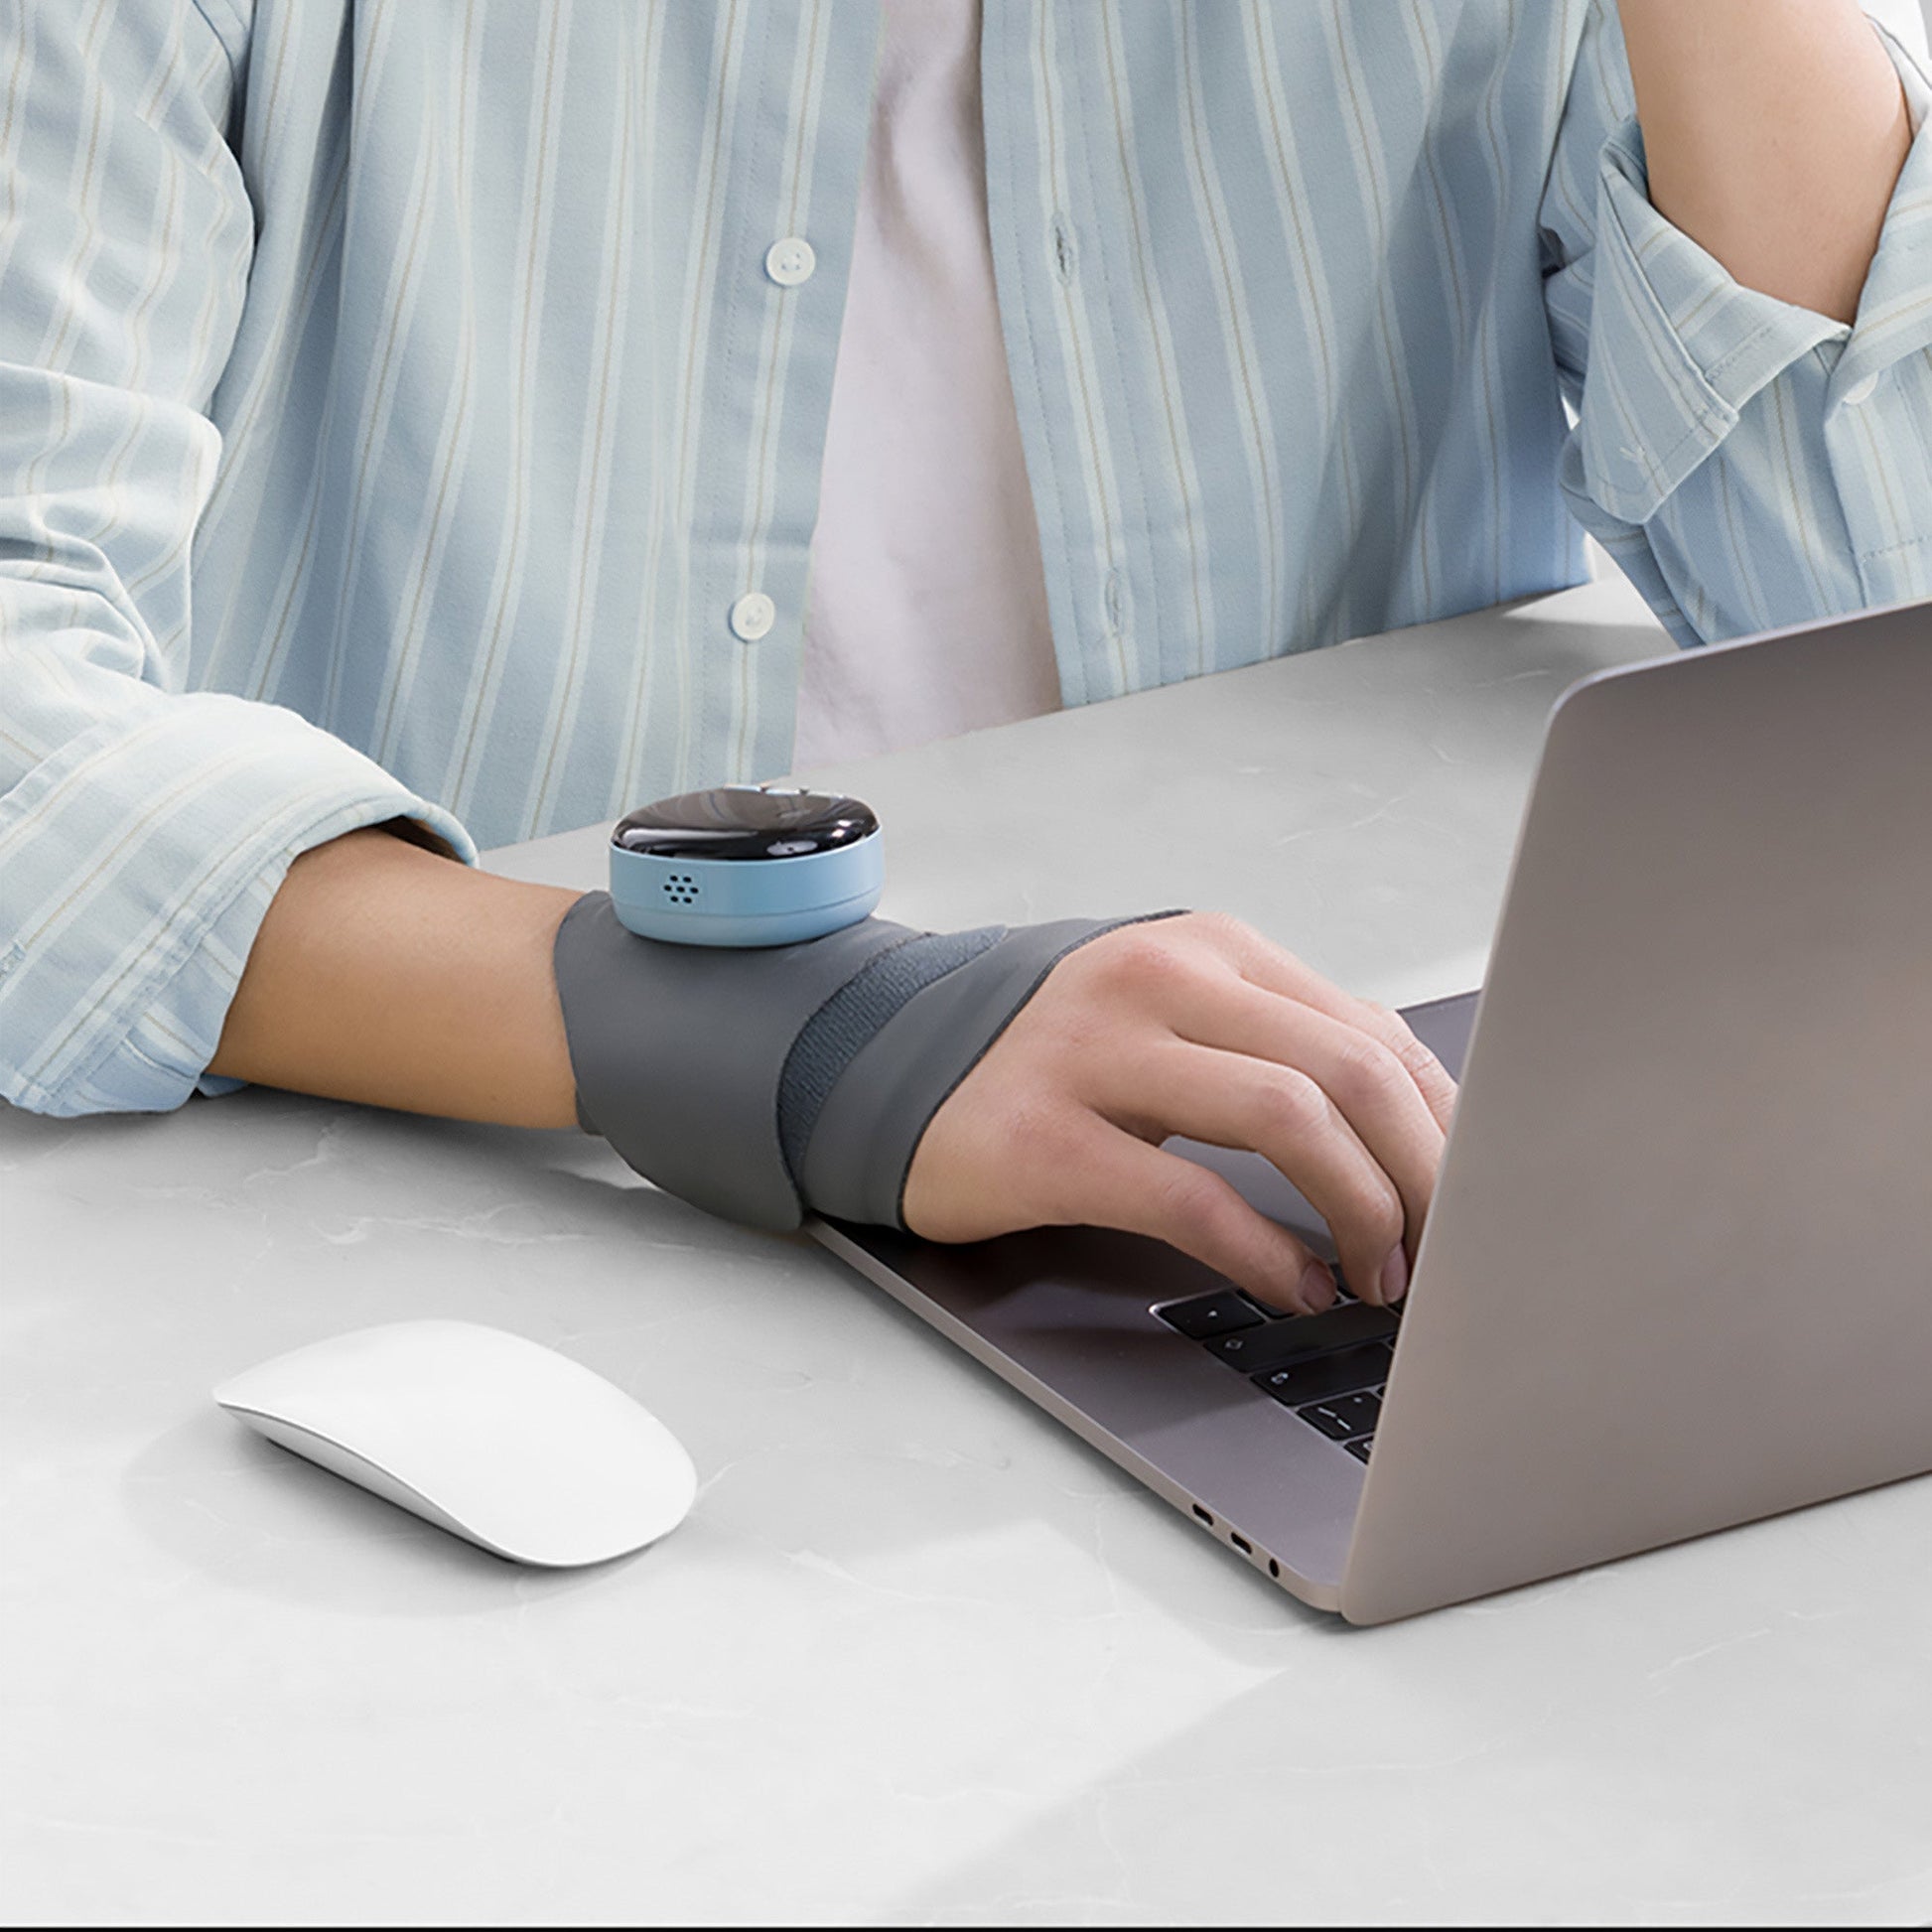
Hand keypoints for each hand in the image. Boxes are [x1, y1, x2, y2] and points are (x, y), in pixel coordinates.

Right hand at [903, 913, 1456, 1313]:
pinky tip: (1293, 1285)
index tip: (1473, 1199)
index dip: (1444, 1128)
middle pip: (1349, 1069)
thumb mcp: (1176, 1026)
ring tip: (1375, 1275)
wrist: (888, 1069)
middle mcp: (1159, 980)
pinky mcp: (1045, 1136)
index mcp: (1208, 950)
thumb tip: (1427, 1130)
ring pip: (1287, 1116)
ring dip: (1361, 1211)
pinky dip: (1265, 1253)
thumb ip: (1283, 1051)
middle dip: (1424, 1176)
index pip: (1372, 1031)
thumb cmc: (1055, 1060)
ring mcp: (1096, 1052)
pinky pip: (1190, 1197)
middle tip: (1443, 1252)